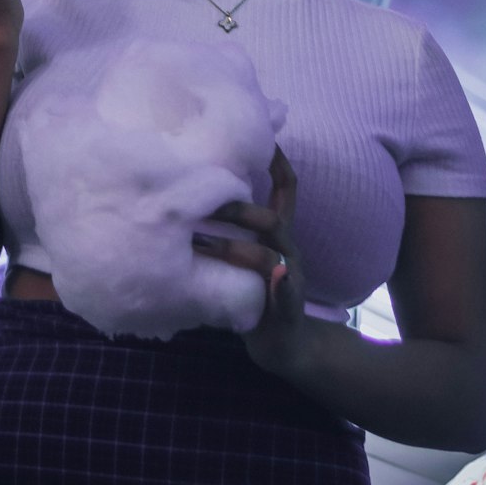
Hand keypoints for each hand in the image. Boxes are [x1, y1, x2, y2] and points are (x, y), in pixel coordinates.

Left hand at [194, 146, 305, 374]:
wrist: (287, 346)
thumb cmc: (257, 293)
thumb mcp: (245, 254)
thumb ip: (231, 227)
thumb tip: (195, 195)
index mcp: (279, 235)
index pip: (286, 189)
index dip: (278, 163)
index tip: (265, 138)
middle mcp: (287, 250)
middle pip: (272, 218)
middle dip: (238, 207)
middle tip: (202, 201)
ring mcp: (290, 278)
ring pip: (270, 254)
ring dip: (236, 246)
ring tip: (198, 242)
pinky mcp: (288, 307)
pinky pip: (287, 293)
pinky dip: (281, 285)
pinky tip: (276, 278)